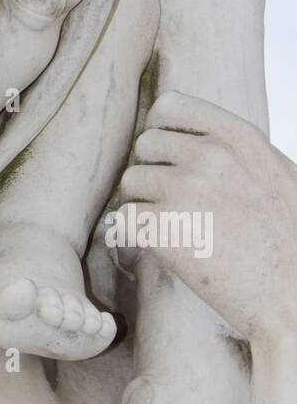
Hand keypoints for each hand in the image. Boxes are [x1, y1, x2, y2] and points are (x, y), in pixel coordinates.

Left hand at [117, 90, 296, 344]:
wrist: (292, 298)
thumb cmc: (289, 242)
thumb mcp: (278, 176)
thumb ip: (239, 151)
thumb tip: (198, 139)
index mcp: (238, 137)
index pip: (170, 106)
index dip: (160, 128)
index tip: (165, 152)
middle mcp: (208, 156)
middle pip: (145, 145)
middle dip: (154, 171)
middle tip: (174, 203)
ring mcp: (183, 190)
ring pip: (131, 182)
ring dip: (144, 204)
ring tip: (174, 229)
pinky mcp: (162, 228)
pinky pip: (124, 218)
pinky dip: (135, 234)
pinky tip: (161, 247)